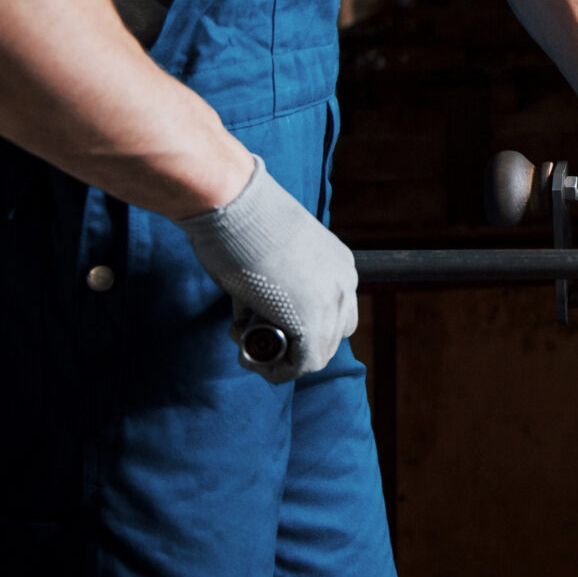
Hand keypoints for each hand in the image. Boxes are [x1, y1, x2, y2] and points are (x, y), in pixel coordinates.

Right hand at [177, 155, 357, 382]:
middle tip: (247, 331)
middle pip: (330, 336)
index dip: (297, 325)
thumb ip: (273, 289)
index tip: (258, 317)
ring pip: (317, 354)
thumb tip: (252, 317)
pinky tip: (248, 356)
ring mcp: (332, 302)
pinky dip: (274, 370)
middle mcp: (343, 282)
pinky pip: (302, 366)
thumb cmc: (239, 222)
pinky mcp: (312, 321)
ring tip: (242, 338)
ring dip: (278, 358)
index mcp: (337, 263)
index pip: (332, 311)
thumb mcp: (267, 257)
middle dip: (290, 344)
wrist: (233, 206)